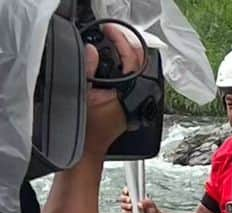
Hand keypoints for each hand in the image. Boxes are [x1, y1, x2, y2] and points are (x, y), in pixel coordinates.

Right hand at [84, 27, 144, 155]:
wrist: (86, 150)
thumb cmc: (85, 129)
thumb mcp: (81, 93)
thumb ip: (87, 70)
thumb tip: (92, 52)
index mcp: (127, 95)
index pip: (133, 62)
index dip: (122, 42)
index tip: (111, 33)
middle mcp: (134, 102)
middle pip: (138, 68)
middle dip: (127, 49)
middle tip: (113, 37)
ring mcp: (132, 107)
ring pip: (135, 77)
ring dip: (126, 61)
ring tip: (113, 48)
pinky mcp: (127, 110)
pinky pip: (130, 87)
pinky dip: (123, 74)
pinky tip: (113, 69)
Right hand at [119, 187, 161, 212]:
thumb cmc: (153, 210)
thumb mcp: (152, 204)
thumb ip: (147, 202)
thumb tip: (139, 204)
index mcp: (135, 195)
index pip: (127, 190)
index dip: (125, 190)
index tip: (127, 192)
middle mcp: (130, 201)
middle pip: (122, 197)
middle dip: (124, 198)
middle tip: (129, 200)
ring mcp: (129, 208)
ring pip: (122, 205)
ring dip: (125, 206)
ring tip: (131, 207)